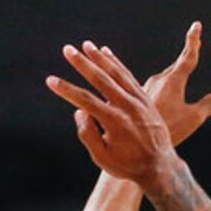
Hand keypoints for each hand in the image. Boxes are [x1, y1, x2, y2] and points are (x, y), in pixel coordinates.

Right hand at [47, 44, 180, 187]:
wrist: (160, 166)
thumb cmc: (128, 165)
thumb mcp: (102, 158)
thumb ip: (87, 134)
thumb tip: (79, 111)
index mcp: (113, 121)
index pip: (84, 100)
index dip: (66, 89)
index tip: (50, 80)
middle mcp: (126, 106)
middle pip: (100, 79)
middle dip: (82, 63)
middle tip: (67, 49)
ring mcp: (138, 101)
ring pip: (116, 73)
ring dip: (99, 57)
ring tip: (86, 44)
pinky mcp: (145, 99)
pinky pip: (128, 76)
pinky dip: (117, 63)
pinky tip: (106, 53)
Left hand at [142, 24, 210, 146]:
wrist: (137, 145)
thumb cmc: (167, 131)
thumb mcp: (193, 119)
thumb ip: (209, 104)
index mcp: (173, 81)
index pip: (188, 57)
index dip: (194, 40)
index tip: (196, 25)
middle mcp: (158, 79)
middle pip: (175, 66)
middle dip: (185, 57)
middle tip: (194, 43)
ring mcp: (144, 87)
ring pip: (162, 77)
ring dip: (170, 74)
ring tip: (174, 70)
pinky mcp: (134, 97)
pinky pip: (147, 87)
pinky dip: (151, 85)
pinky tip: (145, 89)